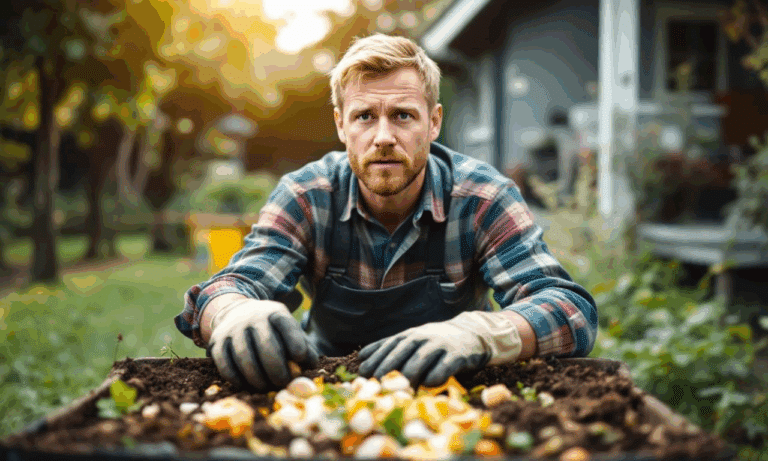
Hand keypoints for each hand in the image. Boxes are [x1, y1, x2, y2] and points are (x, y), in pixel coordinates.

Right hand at [207, 298, 318, 390]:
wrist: (238, 314)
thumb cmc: (272, 331)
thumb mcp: (289, 332)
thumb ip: (304, 347)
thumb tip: (311, 366)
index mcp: (275, 313)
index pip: (286, 325)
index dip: (295, 342)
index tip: (300, 358)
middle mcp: (253, 317)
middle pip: (266, 344)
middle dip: (276, 368)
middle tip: (283, 383)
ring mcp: (233, 329)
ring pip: (244, 356)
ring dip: (257, 377)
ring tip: (266, 387)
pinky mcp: (217, 342)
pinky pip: (225, 364)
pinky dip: (236, 378)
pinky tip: (246, 385)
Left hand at [358, 311, 521, 387]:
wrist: (472, 335)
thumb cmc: (436, 343)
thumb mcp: (412, 340)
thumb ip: (389, 348)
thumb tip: (361, 358)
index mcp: (409, 335)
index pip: (388, 346)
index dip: (375, 359)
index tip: (363, 374)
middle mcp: (422, 337)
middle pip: (401, 352)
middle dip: (387, 369)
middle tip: (377, 385)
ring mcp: (440, 345)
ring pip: (420, 360)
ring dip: (409, 377)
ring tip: (400, 391)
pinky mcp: (457, 355)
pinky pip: (444, 367)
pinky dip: (435, 376)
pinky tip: (428, 385)